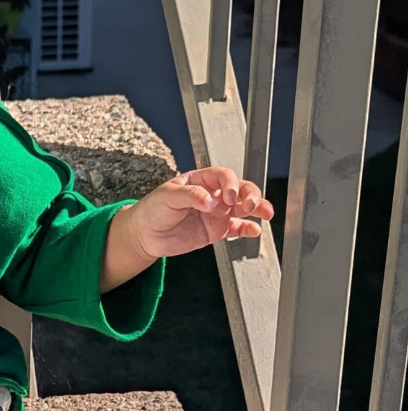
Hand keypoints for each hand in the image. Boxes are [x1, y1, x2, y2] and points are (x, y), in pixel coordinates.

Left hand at [99, 167, 273, 293]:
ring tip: (265, 214)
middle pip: (240, 189)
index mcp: (201, 180)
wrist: (145, 235)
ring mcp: (217, 212)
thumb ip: (191, 195)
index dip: (231, 184)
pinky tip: (255, 230)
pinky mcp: (217, 230)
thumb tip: (211, 201)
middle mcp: (213, 194)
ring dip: (257, 208)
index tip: (228, 197)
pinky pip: (237, 228)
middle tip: (251, 205)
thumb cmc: (153, 209)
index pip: (224, 176)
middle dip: (250, 194)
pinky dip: (248, 229)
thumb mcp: (168, 196)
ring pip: (243, 207)